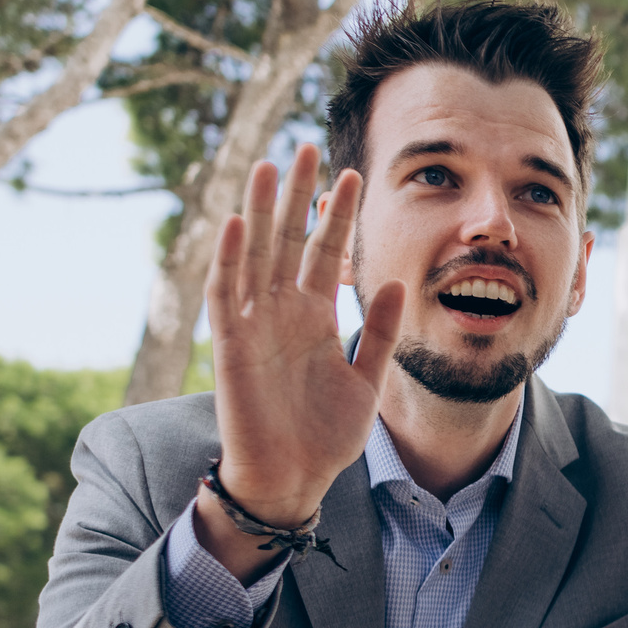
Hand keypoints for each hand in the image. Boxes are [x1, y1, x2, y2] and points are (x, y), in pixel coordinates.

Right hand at [202, 143, 403, 571]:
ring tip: (270, 166)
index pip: (326, 252)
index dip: (338, 215)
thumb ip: (382, 332)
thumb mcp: (367, 380)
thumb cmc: (325, 435)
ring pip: (255, 255)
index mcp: (314, 317)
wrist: (293, 480)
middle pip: (289, 241)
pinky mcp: (230, 345)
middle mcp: (282, 312)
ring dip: (261, 212)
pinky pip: (227, 294)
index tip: (355, 173)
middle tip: (309, 147)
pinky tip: (240, 222)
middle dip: (299, 196)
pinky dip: (230, 259)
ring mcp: (254, 325)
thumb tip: (400, 282)